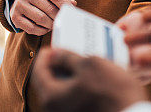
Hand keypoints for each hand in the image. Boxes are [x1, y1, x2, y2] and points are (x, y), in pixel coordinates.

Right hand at [10, 0, 75, 35]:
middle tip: (63, 21)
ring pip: (41, 19)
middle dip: (58, 17)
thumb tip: (73, 4)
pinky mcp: (15, 17)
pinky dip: (42, 31)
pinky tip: (45, 28)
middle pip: (49, 9)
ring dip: (51, 25)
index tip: (72, 12)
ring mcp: (19, 5)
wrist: (19, 0)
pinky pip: (32, 28)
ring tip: (55, 25)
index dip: (65, 6)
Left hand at [31, 48, 146, 111]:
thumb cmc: (112, 92)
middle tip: (74, 51)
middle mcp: (55, 110)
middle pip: (51, 82)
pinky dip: (83, 87)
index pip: (38, 71)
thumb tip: (54, 54)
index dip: (46, 54)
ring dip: (75, 75)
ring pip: (65, 90)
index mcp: (52, 97)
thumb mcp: (91, 65)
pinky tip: (97, 78)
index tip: (55, 45)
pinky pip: (76, 99)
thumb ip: (68, 58)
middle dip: (62, 64)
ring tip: (89, 62)